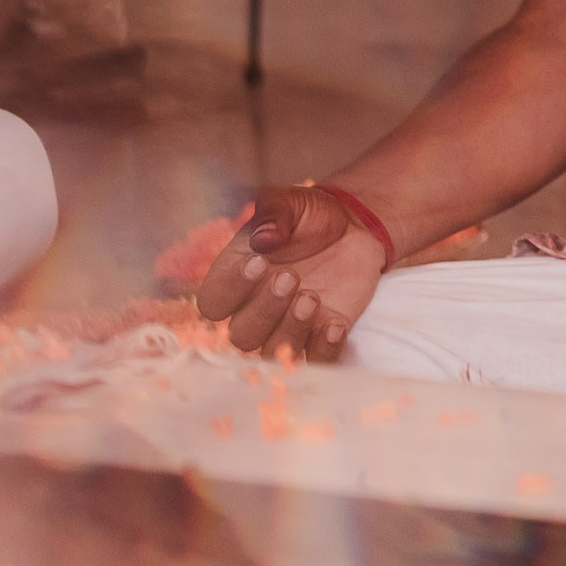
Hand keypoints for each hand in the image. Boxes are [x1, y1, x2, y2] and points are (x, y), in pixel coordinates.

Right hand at [195, 183, 386, 360]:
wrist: (353, 227)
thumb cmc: (309, 215)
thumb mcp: (290, 203)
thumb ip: (273, 215)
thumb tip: (263, 238)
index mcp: (235, 276)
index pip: (213, 303)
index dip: (230, 291)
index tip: (258, 262)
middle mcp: (255, 308)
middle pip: (241, 336)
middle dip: (265, 311)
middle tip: (292, 278)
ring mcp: (287, 326)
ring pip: (273, 354)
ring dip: (290, 333)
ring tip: (312, 298)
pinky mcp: (320, 336)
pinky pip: (317, 362)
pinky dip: (325, 350)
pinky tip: (335, 324)